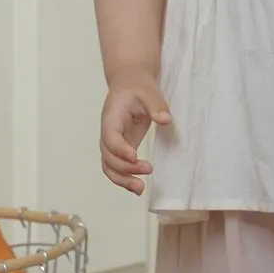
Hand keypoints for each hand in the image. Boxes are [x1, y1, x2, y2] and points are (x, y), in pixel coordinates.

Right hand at [100, 74, 171, 194]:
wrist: (129, 83)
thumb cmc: (137, 85)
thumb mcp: (149, 89)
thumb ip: (156, 105)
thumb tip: (165, 120)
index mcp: (112, 117)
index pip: (110, 136)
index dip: (119, 149)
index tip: (134, 157)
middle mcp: (108, 132)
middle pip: (107, 156)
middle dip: (124, 168)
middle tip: (147, 170)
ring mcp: (113, 142)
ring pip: (109, 166)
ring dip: (122, 180)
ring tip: (140, 189)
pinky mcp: (121, 147)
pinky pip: (117, 167)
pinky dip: (124, 178)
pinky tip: (137, 187)